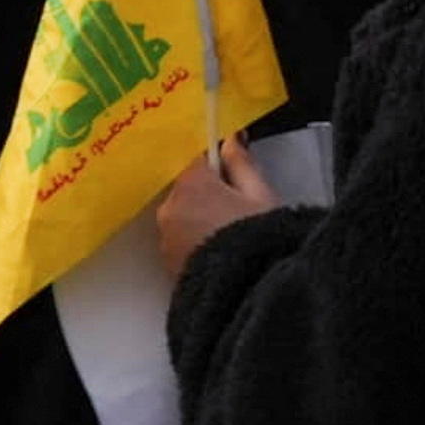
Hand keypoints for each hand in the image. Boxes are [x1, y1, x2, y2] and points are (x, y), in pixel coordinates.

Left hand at [155, 129, 281, 277]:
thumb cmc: (256, 234)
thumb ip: (241, 163)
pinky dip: (195, 238)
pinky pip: (181, 238)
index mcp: (191, 185)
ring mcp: (165, 237)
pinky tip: (219, 249)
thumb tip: (232, 139)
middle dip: (210, 193)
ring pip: (183, 214)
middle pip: (188, 189)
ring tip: (230, 232)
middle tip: (240, 208)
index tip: (238, 176)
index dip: (221, 166)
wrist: (244, 285)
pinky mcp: (167, 262)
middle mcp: (170, 208)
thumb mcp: (259, 193)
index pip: (200, 161)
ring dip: (200, 217)